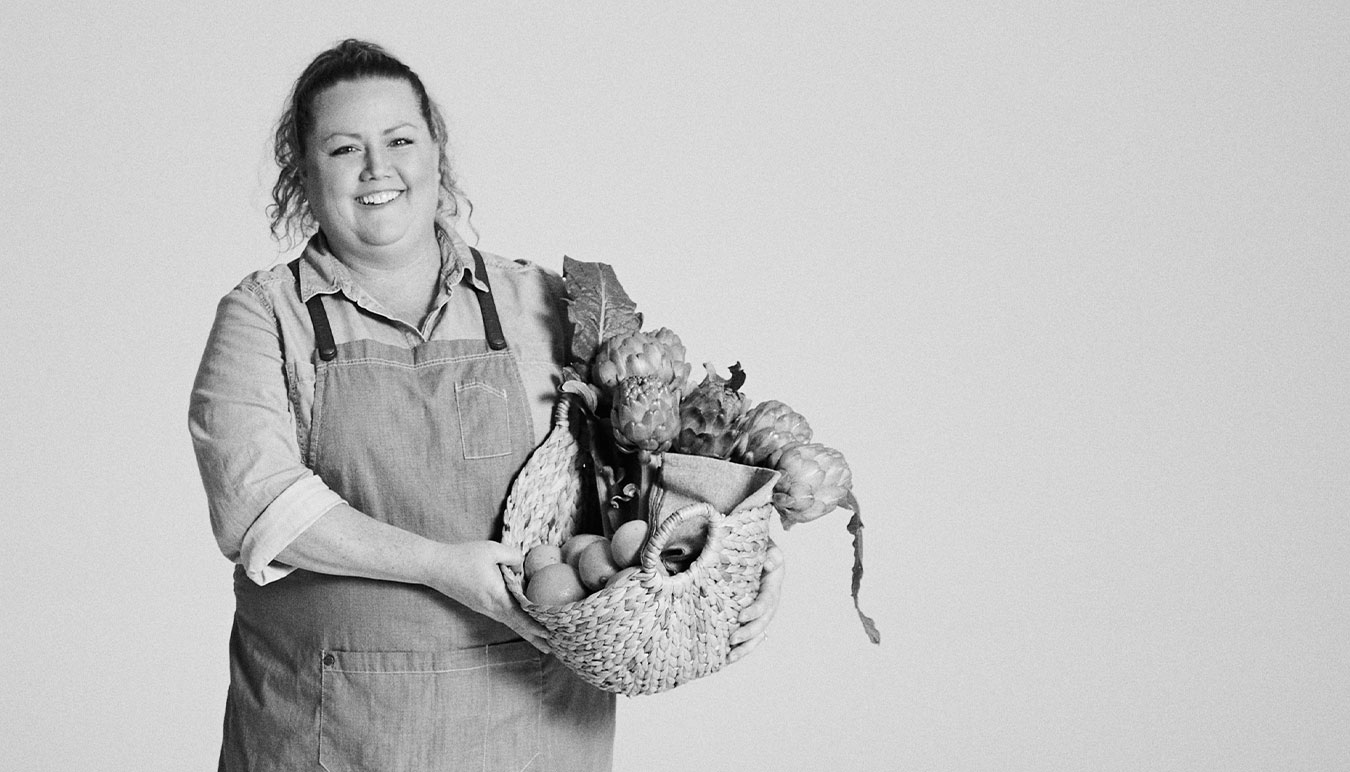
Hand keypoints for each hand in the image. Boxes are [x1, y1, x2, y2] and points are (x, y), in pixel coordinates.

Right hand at [424, 540, 550, 651]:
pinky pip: (502, 616)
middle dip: (535, 637)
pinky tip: (522, 621)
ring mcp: (484, 608)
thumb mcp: (492, 550)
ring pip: (510, 622)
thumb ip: (513, 556)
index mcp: (496, 596)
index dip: (535, 626)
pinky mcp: (479, 605)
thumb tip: (524, 567)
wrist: (435, 566)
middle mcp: (491, 607)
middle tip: (553, 648)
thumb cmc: (463, 557)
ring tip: (542, 639)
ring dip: (526, 631)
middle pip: (517, 625)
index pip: (520, 616)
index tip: (550, 635)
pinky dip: (515, 622)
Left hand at [729, 540, 784, 661]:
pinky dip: (741, 647)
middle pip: (762, 623)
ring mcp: (761, 611)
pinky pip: (749, 635)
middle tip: (732, 640)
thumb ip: (769, 552)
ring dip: (745, 647)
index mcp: (772, 585)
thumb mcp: (765, 545)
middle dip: (749, 634)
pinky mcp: (751, 616)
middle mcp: (769, 601)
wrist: (751, 548)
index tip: (741, 617)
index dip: (756, 611)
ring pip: (757, 634)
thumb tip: (770, 563)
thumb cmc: (756, 545)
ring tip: (730, 658)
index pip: (766, 601)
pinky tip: (728, 657)